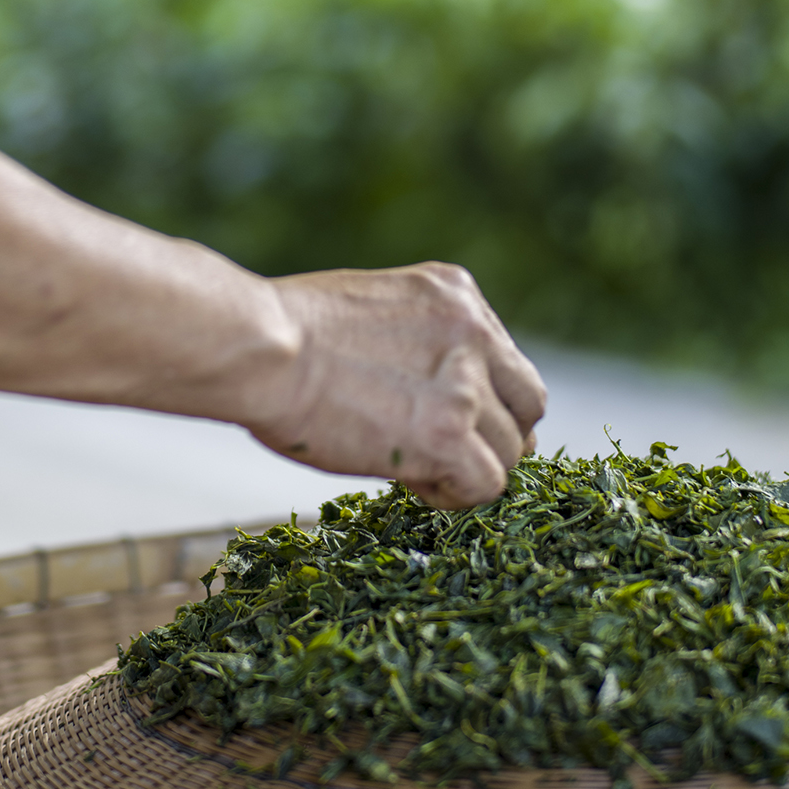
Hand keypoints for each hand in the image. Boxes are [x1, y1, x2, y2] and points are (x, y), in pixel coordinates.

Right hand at [248, 263, 545, 508]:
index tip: (451, 419)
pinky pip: (486, 484)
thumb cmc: (288, 333)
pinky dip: (455, 495)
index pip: (508, 361)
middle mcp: (474, 332)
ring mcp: (466, 385)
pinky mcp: (448, 435)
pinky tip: (414, 482)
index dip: (486, 400)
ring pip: (509, 451)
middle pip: (527, 405)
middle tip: (450, 454)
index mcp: (457, 293)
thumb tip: (433, 391)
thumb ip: (422, 341)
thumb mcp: (376, 308)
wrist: (261, 348)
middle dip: (495, 435)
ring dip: (470, 468)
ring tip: (416, 468)